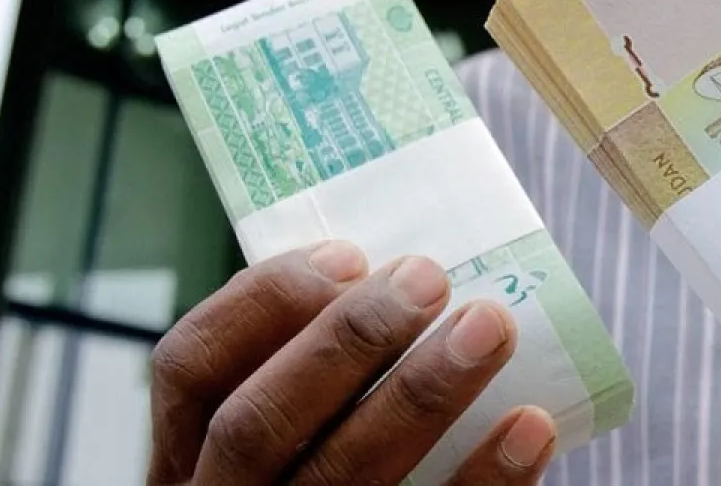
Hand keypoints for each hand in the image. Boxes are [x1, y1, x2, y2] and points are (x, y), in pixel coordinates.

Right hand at [147, 240, 555, 484]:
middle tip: (427, 279)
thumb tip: (398, 276)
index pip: (191, 367)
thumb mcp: (284, 424)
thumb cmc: (326, 465)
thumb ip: (306, 367)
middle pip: (259, 422)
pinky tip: (530, 425)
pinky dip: (485, 476)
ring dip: (421, 391)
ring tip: (489, 327)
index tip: (349, 255)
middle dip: (346, 340)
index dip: (262, 301)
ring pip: (341, 473)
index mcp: (191, 455)